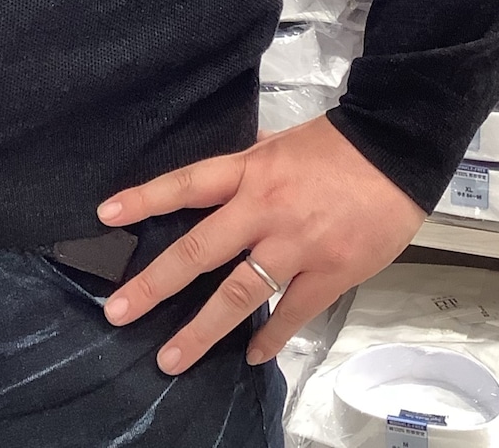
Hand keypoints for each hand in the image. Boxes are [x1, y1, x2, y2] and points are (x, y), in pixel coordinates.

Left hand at [94, 115, 425, 374]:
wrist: (394, 149)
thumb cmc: (333, 143)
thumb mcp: (276, 142)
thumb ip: (245, 164)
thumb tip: (217, 177)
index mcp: (248, 171)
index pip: (185, 185)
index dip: (144, 198)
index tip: (105, 215)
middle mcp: (263, 209)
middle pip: (199, 251)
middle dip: (155, 284)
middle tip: (119, 312)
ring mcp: (296, 245)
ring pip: (240, 294)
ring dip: (202, 330)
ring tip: (170, 358)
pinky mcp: (331, 272)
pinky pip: (292, 313)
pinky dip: (271, 337)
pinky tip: (252, 356)